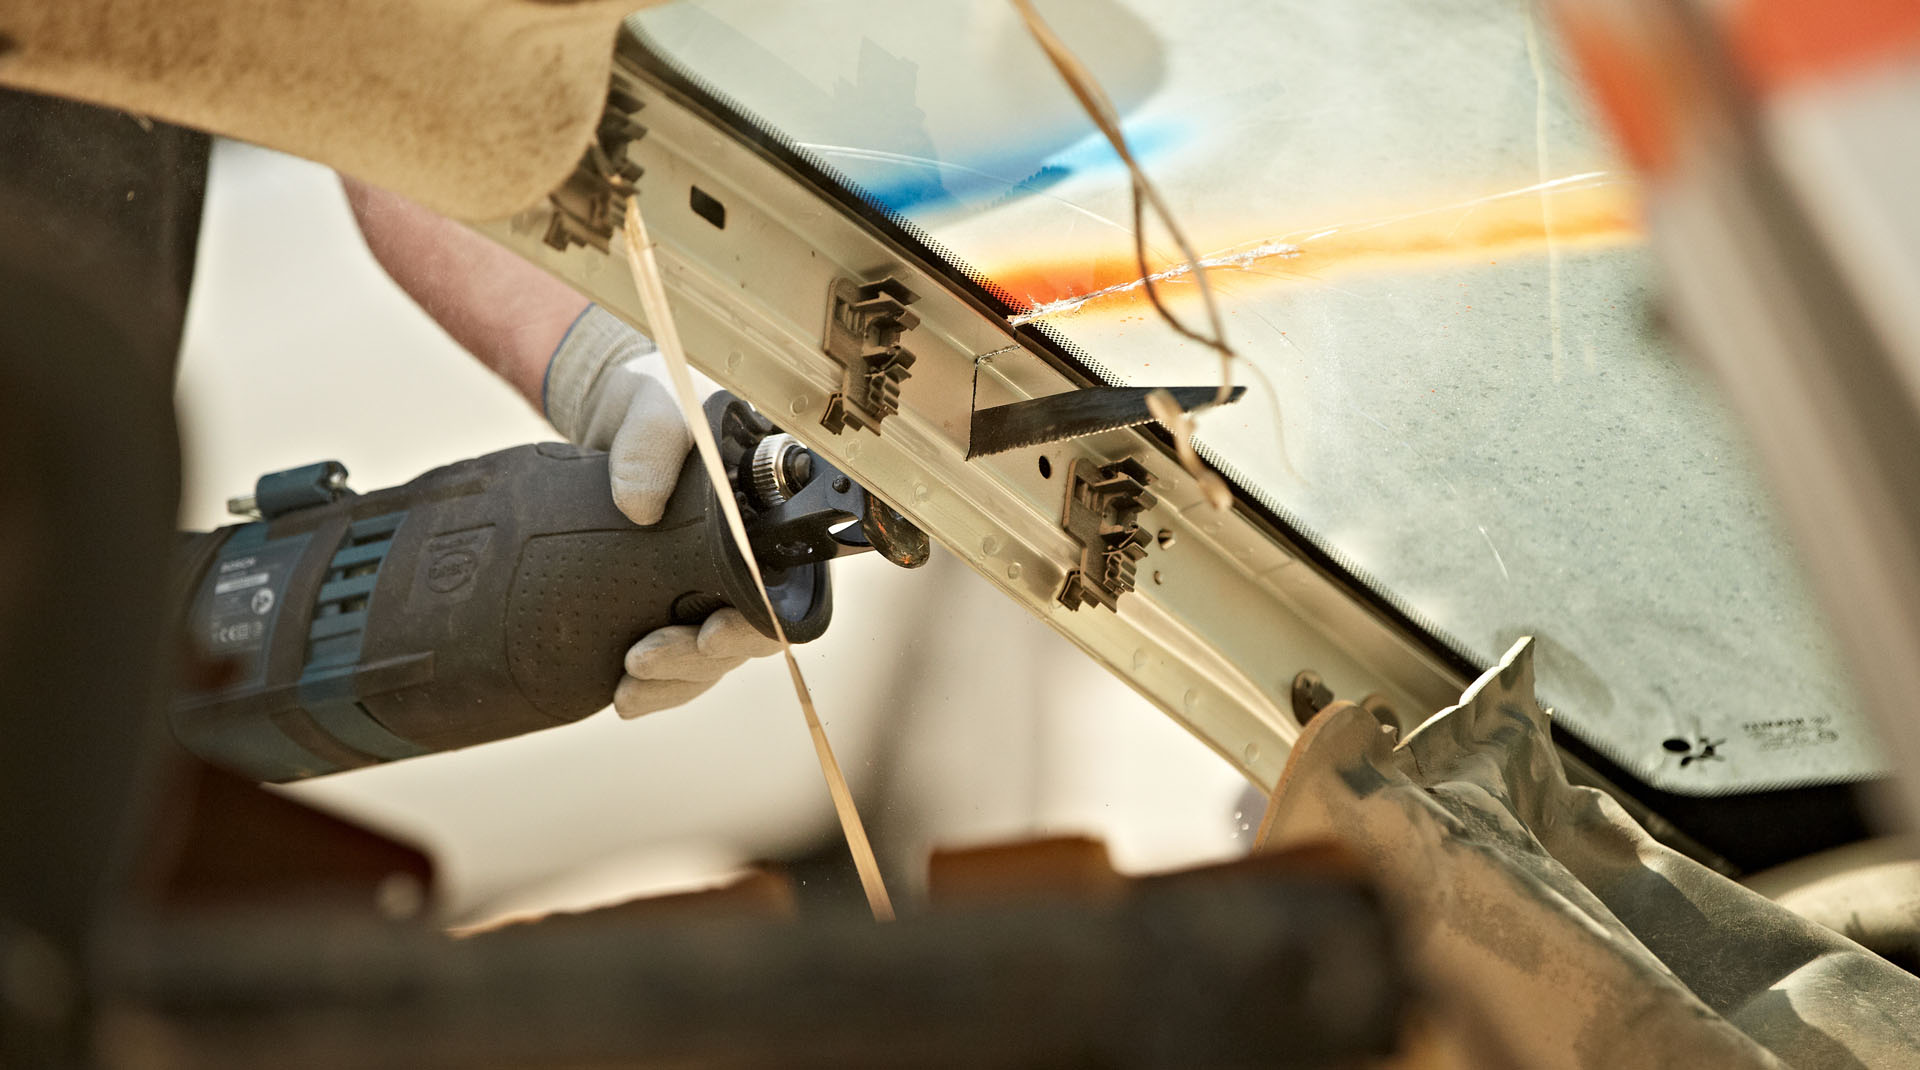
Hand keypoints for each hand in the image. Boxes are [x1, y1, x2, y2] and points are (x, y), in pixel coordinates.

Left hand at [543, 304, 780, 715]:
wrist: (614, 411)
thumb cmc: (656, 397)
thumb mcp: (655, 405)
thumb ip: (652, 439)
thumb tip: (637, 505)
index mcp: (768, 515)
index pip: (782, 588)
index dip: (756, 624)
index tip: (712, 635)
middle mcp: (750, 556)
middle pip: (746, 634)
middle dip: (697, 660)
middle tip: (645, 658)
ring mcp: (711, 582)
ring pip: (712, 655)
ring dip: (675, 680)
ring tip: (626, 691)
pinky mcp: (672, 598)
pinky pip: (679, 654)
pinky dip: (658, 682)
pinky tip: (626, 697)